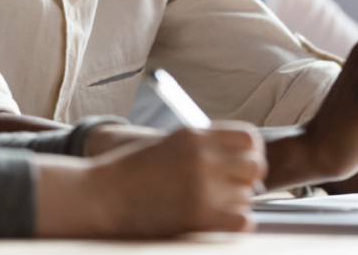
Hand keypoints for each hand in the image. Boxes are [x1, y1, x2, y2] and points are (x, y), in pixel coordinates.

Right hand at [36, 122, 265, 236]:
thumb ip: (202, 146)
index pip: (249, 137)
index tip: (242, 164)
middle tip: (235, 189)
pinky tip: (222, 222)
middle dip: (249, 179)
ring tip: (217, 206)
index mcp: (195, 135)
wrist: (101, 196)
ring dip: (238, 203)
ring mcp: (201, 185)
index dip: (252, 152)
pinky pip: (243, 219)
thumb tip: (238, 158)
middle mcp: (202, 156)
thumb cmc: (131, 172)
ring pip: (248, 195)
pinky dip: (238, 223)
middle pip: (256, 165)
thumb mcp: (168, 144)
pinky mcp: (198, 215)